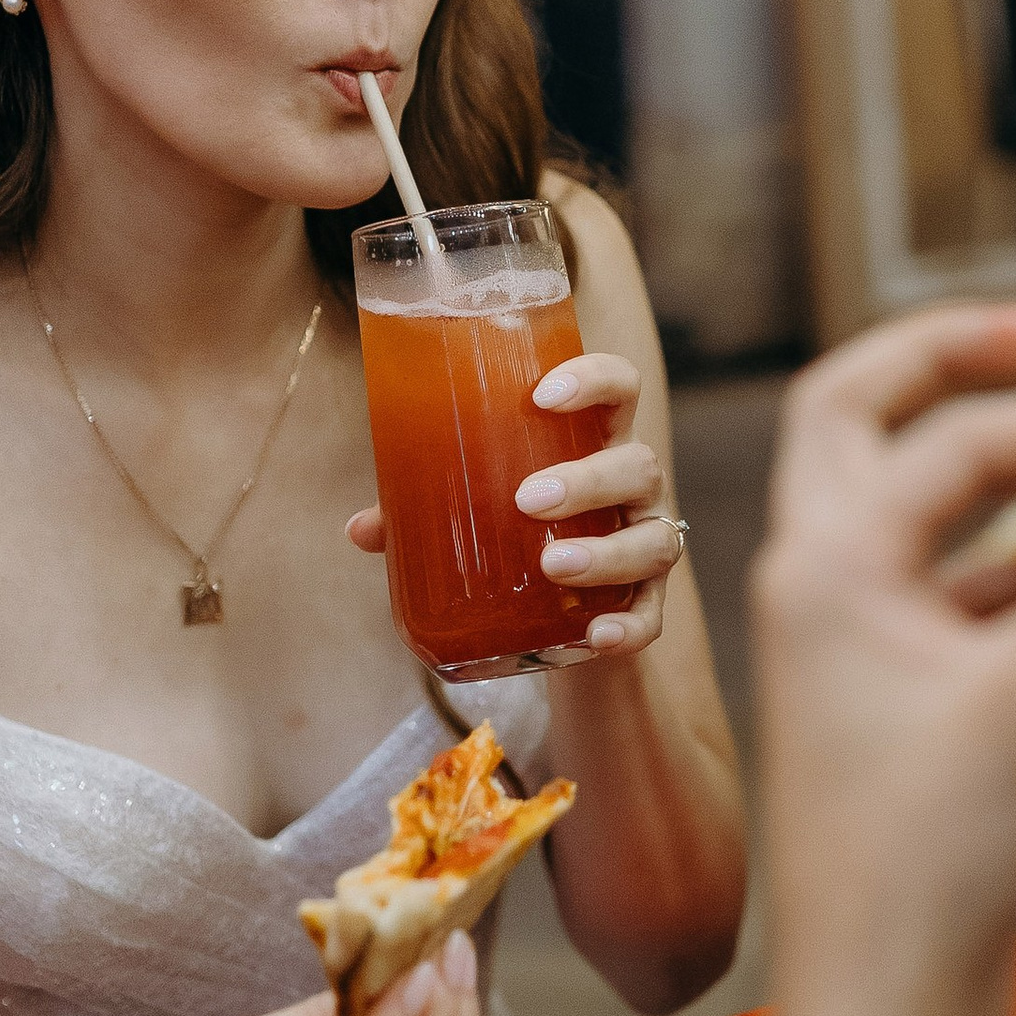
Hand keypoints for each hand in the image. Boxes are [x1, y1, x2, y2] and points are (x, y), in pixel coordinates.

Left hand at [345, 348, 686, 659]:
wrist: (563, 608)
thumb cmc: (517, 527)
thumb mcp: (475, 508)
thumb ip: (422, 508)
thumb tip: (360, 528)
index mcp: (593, 441)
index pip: (618, 387)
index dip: (594, 379)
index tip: (542, 395)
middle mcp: (631, 488)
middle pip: (637, 464)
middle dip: (587, 479)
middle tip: (528, 499)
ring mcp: (646, 543)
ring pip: (655, 539)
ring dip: (607, 552)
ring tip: (553, 565)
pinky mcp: (646, 604)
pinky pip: (653, 617)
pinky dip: (629, 627)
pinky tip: (597, 635)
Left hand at [757, 305, 1015, 1015]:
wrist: (884, 1008)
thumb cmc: (929, 859)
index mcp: (825, 567)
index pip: (927, 433)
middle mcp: (825, 589)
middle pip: (865, 430)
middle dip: (954, 378)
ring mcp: (862, 649)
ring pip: (934, 525)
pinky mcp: (908, 707)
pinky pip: (974, 604)